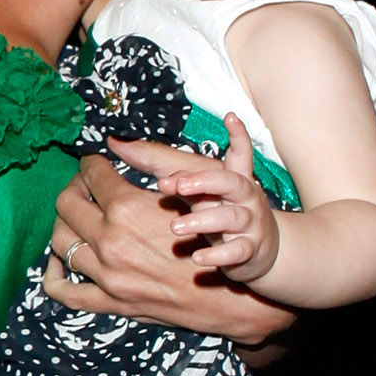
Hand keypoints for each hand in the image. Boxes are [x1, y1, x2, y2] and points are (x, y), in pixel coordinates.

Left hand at [43, 153, 295, 344]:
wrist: (231, 294)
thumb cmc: (213, 238)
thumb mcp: (187, 194)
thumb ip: (149, 166)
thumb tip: (115, 143)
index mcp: (126, 209)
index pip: (91, 175)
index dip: (91, 164)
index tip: (94, 164)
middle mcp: (110, 241)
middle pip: (66, 204)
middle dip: (74, 188)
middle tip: (84, 187)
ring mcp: (107, 276)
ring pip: (60, 242)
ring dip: (64, 224)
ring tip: (75, 218)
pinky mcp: (110, 303)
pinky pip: (64, 291)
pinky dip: (53, 274)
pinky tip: (57, 261)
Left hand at [110, 115, 279, 283]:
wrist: (261, 251)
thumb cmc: (218, 210)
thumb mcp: (195, 187)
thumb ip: (158, 165)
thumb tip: (114, 142)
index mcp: (232, 177)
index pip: (237, 154)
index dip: (237, 136)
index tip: (229, 118)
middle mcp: (244, 197)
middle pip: (231, 182)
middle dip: (205, 181)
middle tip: (177, 185)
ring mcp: (249, 223)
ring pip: (232, 217)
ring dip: (203, 220)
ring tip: (175, 228)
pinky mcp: (249, 249)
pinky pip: (237, 251)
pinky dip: (217, 255)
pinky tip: (198, 258)